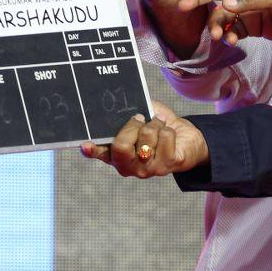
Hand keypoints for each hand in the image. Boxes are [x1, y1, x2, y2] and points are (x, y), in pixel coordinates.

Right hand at [80, 101, 207, 176]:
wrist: (187, 140)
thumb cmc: (158, 128)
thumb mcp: (140, 118)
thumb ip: (127, 113)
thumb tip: (120, 101)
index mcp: (116, 154)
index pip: (100, 153)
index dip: (91, 150)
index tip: (85, 145)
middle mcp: (129, 165)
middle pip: (121, 146)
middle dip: (132, 125)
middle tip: (140, 118)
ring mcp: (148, 169)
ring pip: (146, 137)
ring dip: (155, 123)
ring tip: (159, 124)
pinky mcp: (168, 165)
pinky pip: (165, 137)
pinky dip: (168, 128)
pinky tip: (170, 133)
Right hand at [178, 0, 271, 46]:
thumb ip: (251, 0)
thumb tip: (225, 3)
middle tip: (184, 7)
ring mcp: (249, 8)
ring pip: (223, 13)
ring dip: (216, 23)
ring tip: (217, 36)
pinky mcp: (253, 25)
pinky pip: (233, 29)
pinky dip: (229, 35)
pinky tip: (231, 41)